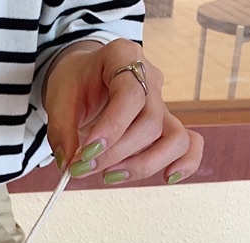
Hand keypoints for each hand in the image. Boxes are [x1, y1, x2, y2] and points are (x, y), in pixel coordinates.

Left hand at [43, 39, 202, 184]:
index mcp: (123, 57)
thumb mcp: (59, 99)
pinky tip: (167, 177)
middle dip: (116, 153)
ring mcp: (163, 104)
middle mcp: (150, 78)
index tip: (87, 153)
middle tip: (83, 169)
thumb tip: (66, 165)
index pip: (131, 94)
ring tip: (111, 176)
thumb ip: (61, 131)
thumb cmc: (75, 83)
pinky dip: (186, 162)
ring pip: (175, 137)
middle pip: (150, 122)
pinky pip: (190, 143)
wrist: (85, 78)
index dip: (112, 128)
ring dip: (145, 164)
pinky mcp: (167, 126)